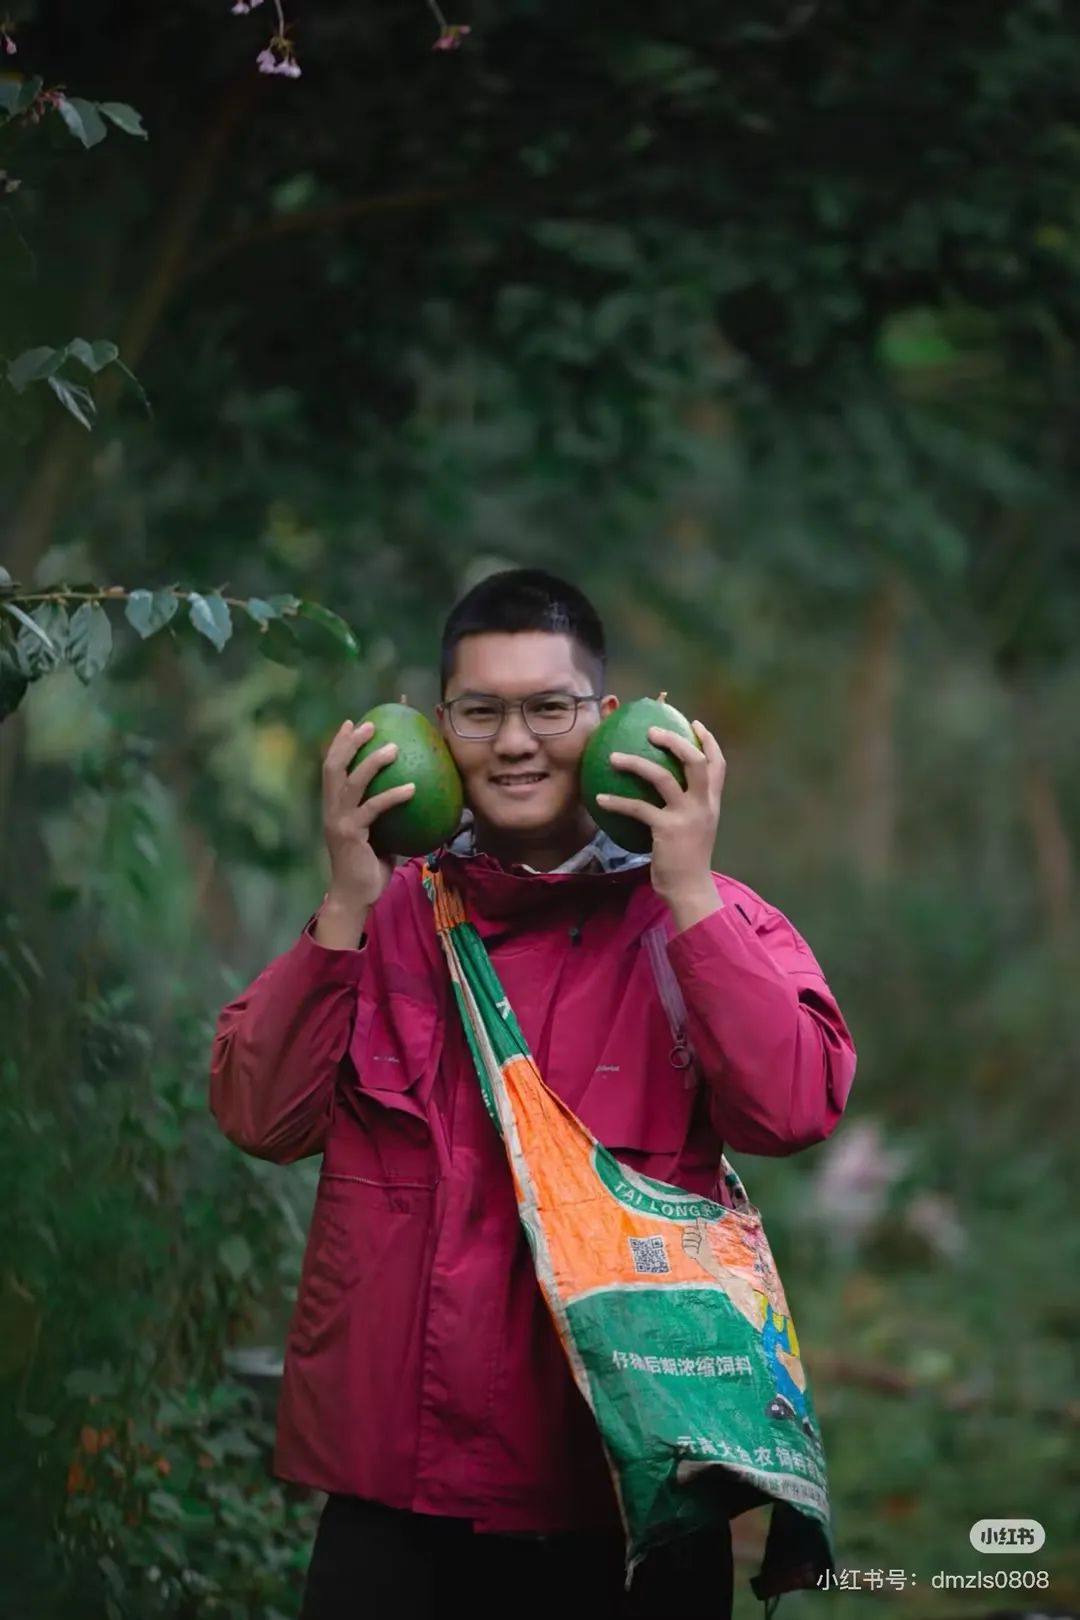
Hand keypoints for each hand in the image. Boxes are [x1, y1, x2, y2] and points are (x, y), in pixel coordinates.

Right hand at [321, 718, 415, 910]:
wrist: (354, 897)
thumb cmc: (369, 868)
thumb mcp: (378, 836)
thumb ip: (386, 816)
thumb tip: (415, 796)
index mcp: (333, 807)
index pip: (332, 767)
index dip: (340, 744)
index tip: (353, 722)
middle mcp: (331, 810)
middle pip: (333, 766)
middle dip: (349, 743)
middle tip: (370, 725)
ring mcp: (339, 821)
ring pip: (351, 782)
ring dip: (372, 762)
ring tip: (393, 747)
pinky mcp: (351, 835)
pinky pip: (374, 809)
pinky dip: (393, 795)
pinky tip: (412, 787)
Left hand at [595, 720, 725, 903]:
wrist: (690, 890)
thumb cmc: (688, 860)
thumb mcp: (696, 828)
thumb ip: (688, 807)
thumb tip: (667, 790)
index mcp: (712, 803)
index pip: (717, 765)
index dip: (708, 741)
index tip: (694, 724)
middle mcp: (703, 805)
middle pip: (695, 761)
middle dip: (674, 740)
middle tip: (651, 731)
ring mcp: (686, 816)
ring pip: (662, 778)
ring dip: (635, 763)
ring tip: (614, 757)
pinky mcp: (666, 830)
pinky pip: (638, 808)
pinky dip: (617, 802)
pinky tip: (600, 798)